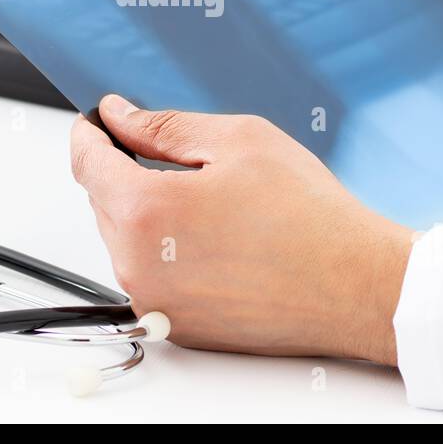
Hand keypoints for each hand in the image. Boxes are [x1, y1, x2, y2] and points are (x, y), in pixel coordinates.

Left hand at [71, 94, 412, 363]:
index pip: (86, 162)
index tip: (99, 122)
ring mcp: (155, 303)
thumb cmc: (308, 216)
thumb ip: (163, 126)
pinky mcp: (176, 327)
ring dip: (150, 215)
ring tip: (215, 205)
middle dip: (128, 172)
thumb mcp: (236, 141)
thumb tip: (118, 116)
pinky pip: (151, 277)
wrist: (356, 287)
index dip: (91, 133)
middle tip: (184, 160)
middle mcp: (137, 266)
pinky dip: (169, 254)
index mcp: (144, 212)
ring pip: (126, 241)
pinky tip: (220, 240)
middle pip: (103, 201)